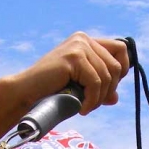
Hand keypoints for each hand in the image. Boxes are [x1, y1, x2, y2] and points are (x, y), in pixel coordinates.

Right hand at [13, 32, 129, 115]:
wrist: (26, 92)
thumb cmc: (51, 91)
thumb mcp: (80, 88)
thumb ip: (98, 89)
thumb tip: (115, 98)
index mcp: (86, 41)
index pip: (121, 48)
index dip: (122, 70)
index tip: (109, 88)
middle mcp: (83, 39)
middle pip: (116, 66)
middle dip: (108, 90)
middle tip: (92, 104)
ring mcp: (78, 46)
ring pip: (107, 77)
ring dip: (98, 98)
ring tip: (84, 107)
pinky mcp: (74, 57)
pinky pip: (95, 83)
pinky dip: (92, 100)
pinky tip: (82, 109)